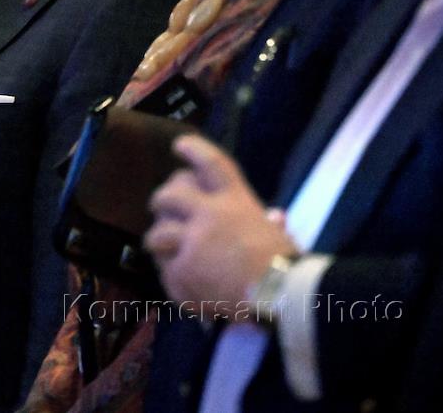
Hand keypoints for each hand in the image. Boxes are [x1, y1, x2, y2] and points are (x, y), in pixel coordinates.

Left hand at [144, 135, 298, 315]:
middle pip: (170, 195)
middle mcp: (208, 213)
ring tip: (164, 250)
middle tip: (160, 207)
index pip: (211, 163)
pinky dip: (173, 277)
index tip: (180, 144)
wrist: (280, 297)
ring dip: (159, 241)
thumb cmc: (284, 264)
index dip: (194, 149)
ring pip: (158, 234)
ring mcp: (191, 241)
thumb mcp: (276, 232)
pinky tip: (186, 284)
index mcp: (235, 199)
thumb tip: (275, 217)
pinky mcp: (181, 270)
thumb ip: (266, 222)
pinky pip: (166, 270)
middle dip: (161, 201)